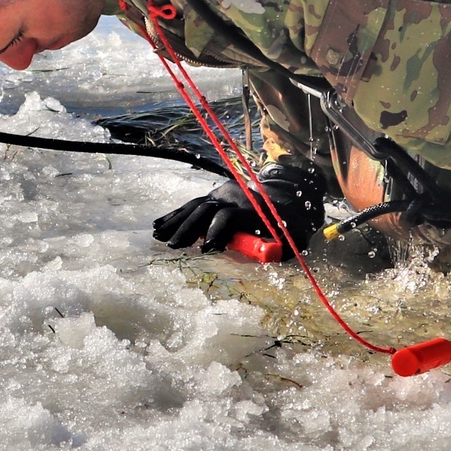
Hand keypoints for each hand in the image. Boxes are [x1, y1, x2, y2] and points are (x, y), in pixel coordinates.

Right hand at [152, 162, 325, 258]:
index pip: (229, 216)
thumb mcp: (293, 236)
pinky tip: (159, 224)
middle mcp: (234, 198)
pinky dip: (176, 214)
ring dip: (176, 221)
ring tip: (158, 235)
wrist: (288, 194)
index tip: (206, 249)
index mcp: (252, 208)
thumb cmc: (291, 223)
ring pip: (195, 206)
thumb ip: (279, 247)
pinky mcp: (215, 196)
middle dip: (188, 228)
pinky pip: (192, 203)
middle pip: (206, 210)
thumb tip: (265, 256)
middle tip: (173, 246)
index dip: (218, 232)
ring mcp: (222, 194)